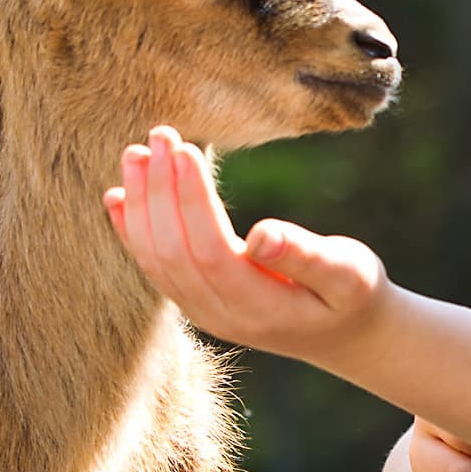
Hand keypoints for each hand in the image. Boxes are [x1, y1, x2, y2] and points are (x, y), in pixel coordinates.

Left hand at [104, 126, 393, 361]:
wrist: (344, 335)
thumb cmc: (352, 294)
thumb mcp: (349, 274)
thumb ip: (307, 256)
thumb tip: (262, 235)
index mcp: (259, 307)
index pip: (208, 249)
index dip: (190, 199)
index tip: (183, 148)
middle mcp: (220, 315)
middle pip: (174, 251)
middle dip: (159, 190)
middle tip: (157, 135)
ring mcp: (202, 312)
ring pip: (156, 258)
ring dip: (141, 204)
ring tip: (135, 153)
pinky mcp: (195, 301)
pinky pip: (154, 267)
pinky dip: (131, 231)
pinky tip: (118, 196)